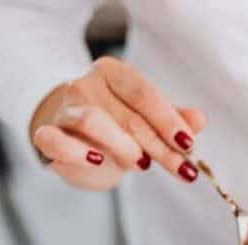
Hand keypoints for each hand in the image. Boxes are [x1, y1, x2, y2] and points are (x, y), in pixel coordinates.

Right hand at [29, 56, 205, 190]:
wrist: (73, 138)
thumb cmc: (118, 126)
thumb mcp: (150, 121)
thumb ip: (174, 120)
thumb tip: (199, 119)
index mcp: (112, 73)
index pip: (143, 93)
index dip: (168, 120)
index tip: (189, 144)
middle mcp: (85, 85)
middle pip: (128, 116)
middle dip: (161, 147)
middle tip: (183, 169)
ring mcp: (65, 109)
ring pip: (93, 122)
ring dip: (124, 147)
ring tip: (142, 164)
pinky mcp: (48, 135)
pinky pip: (55, 141)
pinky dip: (76, 152)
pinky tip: (97, 160)